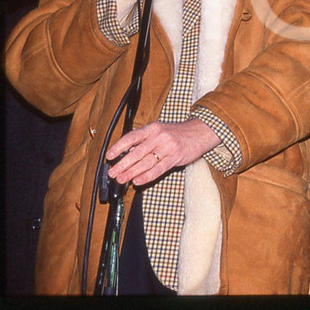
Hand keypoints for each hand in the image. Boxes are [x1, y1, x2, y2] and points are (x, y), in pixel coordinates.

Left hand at [106, 119, 220, 185]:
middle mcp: (159, 137)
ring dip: (132, 172)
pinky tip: (138, 181)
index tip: (109, 155)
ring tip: (122, 179)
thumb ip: (144, 140)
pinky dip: (147, 176)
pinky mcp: (175, 157)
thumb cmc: (177, 133)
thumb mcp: (160, 130)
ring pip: (146, 162)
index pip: (132, 137)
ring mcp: (168, 147)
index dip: (119, 146)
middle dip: (122, 164)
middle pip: (137, 152)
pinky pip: (159, 169)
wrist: (199, 132)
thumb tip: (126, 152)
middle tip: (113, 173)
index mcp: (153, 128)